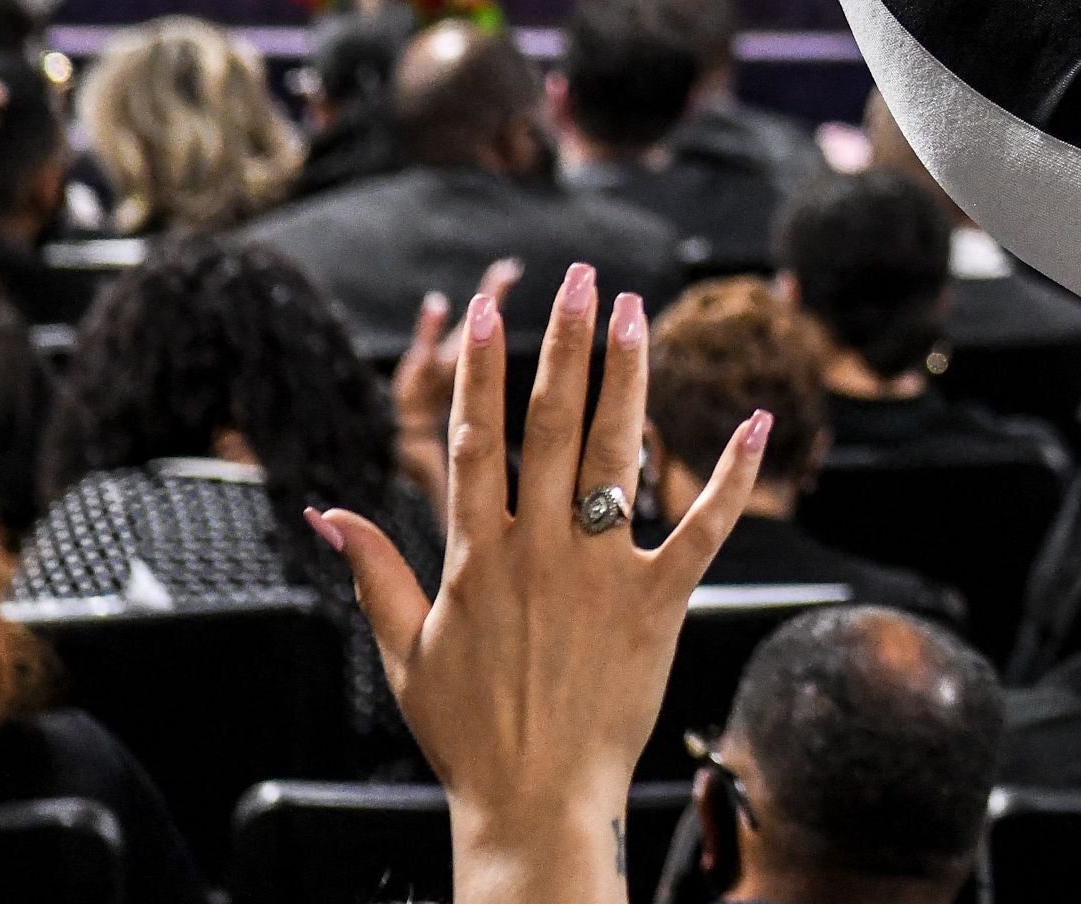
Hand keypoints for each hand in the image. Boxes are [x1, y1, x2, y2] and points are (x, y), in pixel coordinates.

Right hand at [314, 266, 760, 903]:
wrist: (535, 802)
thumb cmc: (467, 731)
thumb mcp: (403, 650)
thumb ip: (373, 569)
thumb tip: (327, 509)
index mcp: (477, 556)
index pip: (476, 440)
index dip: (482, 369)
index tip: (488, 307)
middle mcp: (540, 550)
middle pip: (555, 425)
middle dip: (567, 343)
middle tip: (583, 278)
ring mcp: (603, 572)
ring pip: (621, 454)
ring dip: (631, 377)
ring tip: (637, 313)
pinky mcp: (659, 602)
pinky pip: (703, 527)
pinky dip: (732, 475)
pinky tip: (752, 421)